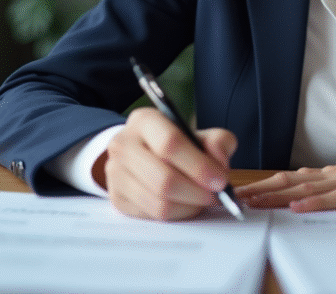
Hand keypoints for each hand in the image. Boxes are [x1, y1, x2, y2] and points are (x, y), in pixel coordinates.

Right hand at [97, 107, 236, 220]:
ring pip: (158, 202)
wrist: (143, 154)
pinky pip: (152, 216)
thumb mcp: (198, 134)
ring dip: (189, 206)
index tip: (220, 180)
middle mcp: (123, 144)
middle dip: (196, 192)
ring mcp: (115, 173)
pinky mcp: (117, 198)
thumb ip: (217, 141)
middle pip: (163, 179)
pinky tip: (186, 205)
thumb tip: (219, 161)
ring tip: (203, 200)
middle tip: (215, 196)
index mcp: (144, 120)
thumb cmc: (175, 144)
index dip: (199, 166)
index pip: (170, 143)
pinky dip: (177, 215)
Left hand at [234, 149, 335, 212]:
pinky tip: (298, 207)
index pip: (292, 179)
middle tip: (235, 198)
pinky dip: (316, 202)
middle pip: (292, 182)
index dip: (265, 185)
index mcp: (333, 174)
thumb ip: (335, 190)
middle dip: (262, 190)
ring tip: (255, 202)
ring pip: (308, 189)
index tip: (241, 192)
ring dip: (279, 196)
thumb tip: (308, 197)